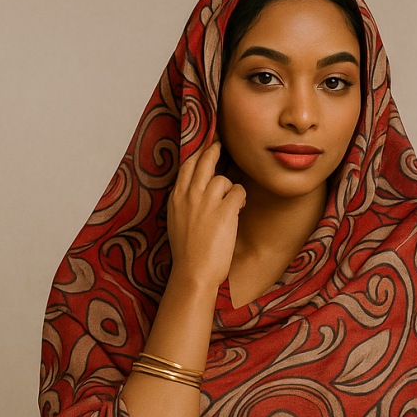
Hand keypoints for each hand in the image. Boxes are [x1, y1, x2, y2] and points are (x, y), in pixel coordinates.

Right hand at [166, 142, 244, 288]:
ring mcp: (207, 202)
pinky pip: (238, 191)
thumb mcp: (176, 222)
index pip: (187, 166)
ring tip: (232, 203)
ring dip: (230, 188)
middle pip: (204, 161)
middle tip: (219, 145)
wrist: (194, 272)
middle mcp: (190, 195)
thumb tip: (191, 193)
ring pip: (223, 178)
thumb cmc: (187, 253)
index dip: (198, 154)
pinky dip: (240, 199)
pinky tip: (238, 210)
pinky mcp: (225, 211)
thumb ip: (183, 204)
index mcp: (176, 198)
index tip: (204, 149)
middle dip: (213, 150)